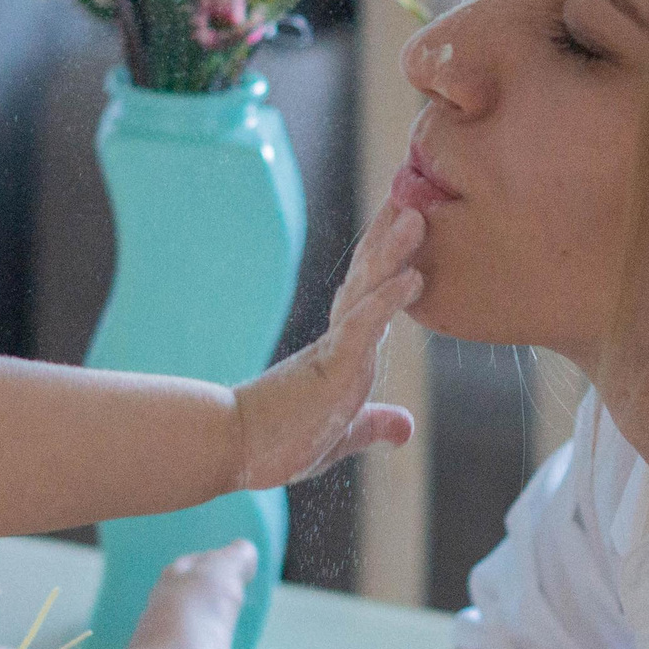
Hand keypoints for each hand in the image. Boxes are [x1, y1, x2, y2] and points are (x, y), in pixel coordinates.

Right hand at [231, 198, 425, 487]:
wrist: (231, 450)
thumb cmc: (278, 442)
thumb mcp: (341, 435)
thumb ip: (371, 425)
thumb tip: (404, 427)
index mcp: (341, 354)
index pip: (367, 297)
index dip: (387, 263)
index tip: (403, 227)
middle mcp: (338, 342)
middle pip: (368, 279)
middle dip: (390, 240)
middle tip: (411, 197)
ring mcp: (334, 350)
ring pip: (367, 291)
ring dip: (393, 253)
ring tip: (417, 217)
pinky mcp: (330, 366)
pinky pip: (362, 326)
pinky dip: (388, 299)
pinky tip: (414, 276)